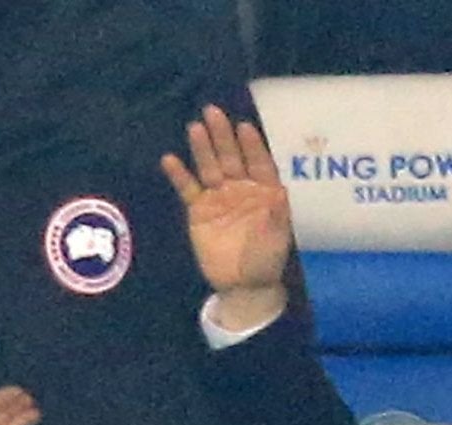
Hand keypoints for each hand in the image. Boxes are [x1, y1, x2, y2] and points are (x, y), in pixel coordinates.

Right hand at [160, 104, 292, 330]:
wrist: (244, 285)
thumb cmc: (266, 261)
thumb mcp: (277, 240)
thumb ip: (277, 215)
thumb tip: (281, 192)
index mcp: (265, 193)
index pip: (259, 163)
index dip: (252, 146)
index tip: (244, 127)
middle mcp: (241, 189)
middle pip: (232, 158)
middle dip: (223, 136)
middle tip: (213, 112)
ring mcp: (219, 197)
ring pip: (210, 167)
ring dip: (203, 149)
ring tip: (195, 128)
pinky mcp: (199, 210)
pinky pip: (188, 189)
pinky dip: (180, 175)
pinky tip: (170, 159)